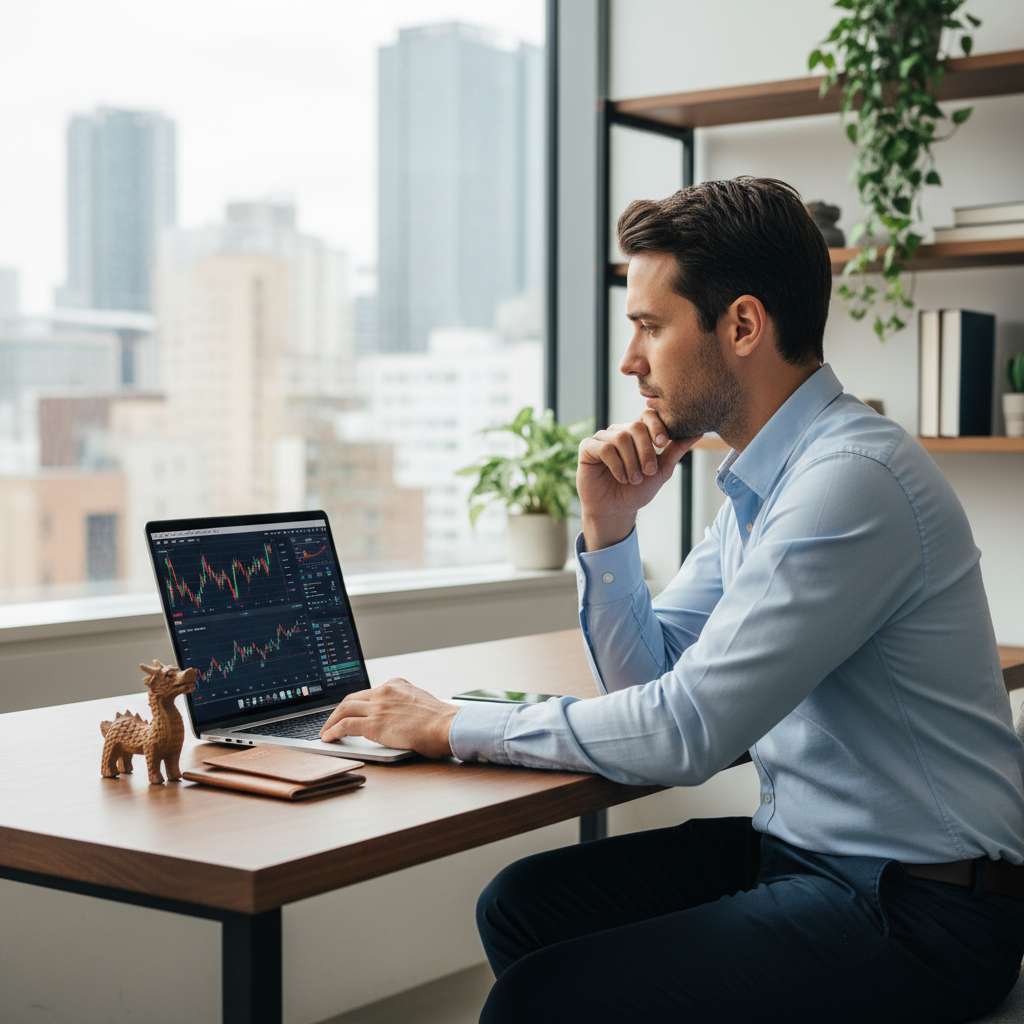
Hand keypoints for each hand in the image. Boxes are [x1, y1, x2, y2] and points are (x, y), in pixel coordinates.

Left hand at [318, 678, 457, 758]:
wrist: (447, 726)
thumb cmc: (441, 721)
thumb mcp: (421, 703)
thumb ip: (405, 706)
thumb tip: (398, 719)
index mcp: (397, 685)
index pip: (369, 692)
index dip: (356, 703)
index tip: (349, 710)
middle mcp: (385, 691)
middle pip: (352, 698)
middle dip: (338, 710)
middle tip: (331, 721)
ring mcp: (378, 707)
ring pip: (344, 709)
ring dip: (331, 721)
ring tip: (325, 731)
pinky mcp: (374, 724)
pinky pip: (345, 726)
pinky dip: (333, 731)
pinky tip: (328, 738)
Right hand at [577, 411, 698, 549]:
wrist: (616, 510)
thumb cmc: (637, 490)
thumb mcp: (661, 470)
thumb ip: (676, 450)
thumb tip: (698, 432)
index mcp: (637, 433)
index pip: (647, 415)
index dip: (656, 425)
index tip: (662, 443)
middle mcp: (619, 432)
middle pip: (636, 427)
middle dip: (645, 451)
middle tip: (648, 472)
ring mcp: (602, 438)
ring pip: (620, 438)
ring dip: (631, 462)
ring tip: (633, 479)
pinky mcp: (588, 448)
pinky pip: (604, 448)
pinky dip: (616, 464)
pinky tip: (621, 477)